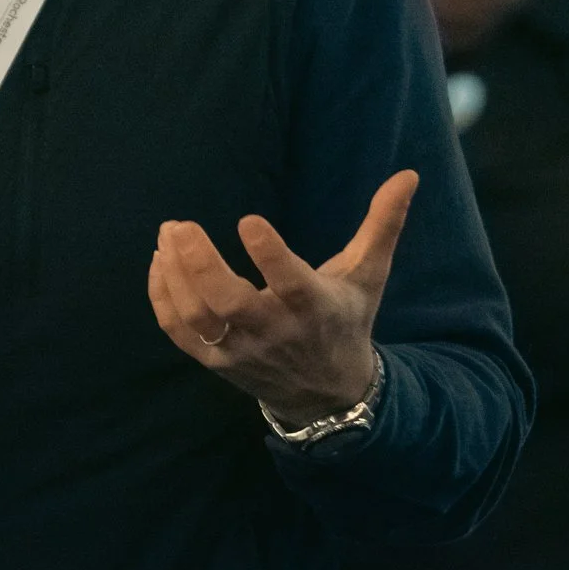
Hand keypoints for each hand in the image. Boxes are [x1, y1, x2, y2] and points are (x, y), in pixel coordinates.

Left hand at [147, 170, 416, 424]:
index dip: (269, 253)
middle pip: (228, 302)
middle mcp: (274, 331)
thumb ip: (384, 223)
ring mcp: (241, 350)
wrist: (328, 395)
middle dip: (200, 264)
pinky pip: (180, 333)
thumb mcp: (369, 275)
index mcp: (314, 307)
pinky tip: (160, 263)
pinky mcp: (216, 362)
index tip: (247, 219)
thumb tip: (409, 174)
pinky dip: (163, 299)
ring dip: (176, 276)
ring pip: (198, 317)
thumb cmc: (346, 320)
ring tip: (167, 235)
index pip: (290, 283)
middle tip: (180, 225)